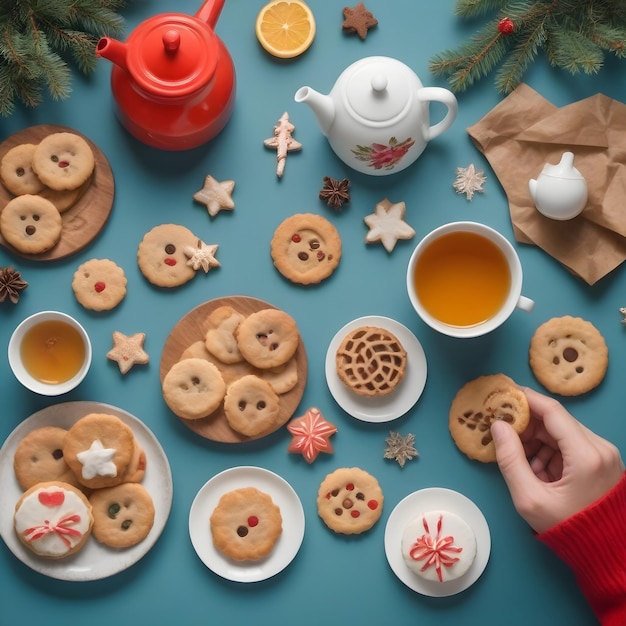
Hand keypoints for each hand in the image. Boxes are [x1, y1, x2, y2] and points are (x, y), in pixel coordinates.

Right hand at [490, 387, 623, 532]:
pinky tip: (538, 472)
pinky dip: (551, 452)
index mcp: (586, 454)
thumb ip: (510, 459)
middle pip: (557, 421)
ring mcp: (604, 454)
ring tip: (522, 464)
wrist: (604, 555)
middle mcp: (600, 448)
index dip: (526, 399)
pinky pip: (571, 445)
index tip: (503, 394)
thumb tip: (498, 425)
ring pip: (563, 432)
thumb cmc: (565, 528)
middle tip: (503, 433)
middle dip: (527, 425)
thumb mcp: (530, 498)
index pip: (553, 411)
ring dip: (538, 441)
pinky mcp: (603, 462)